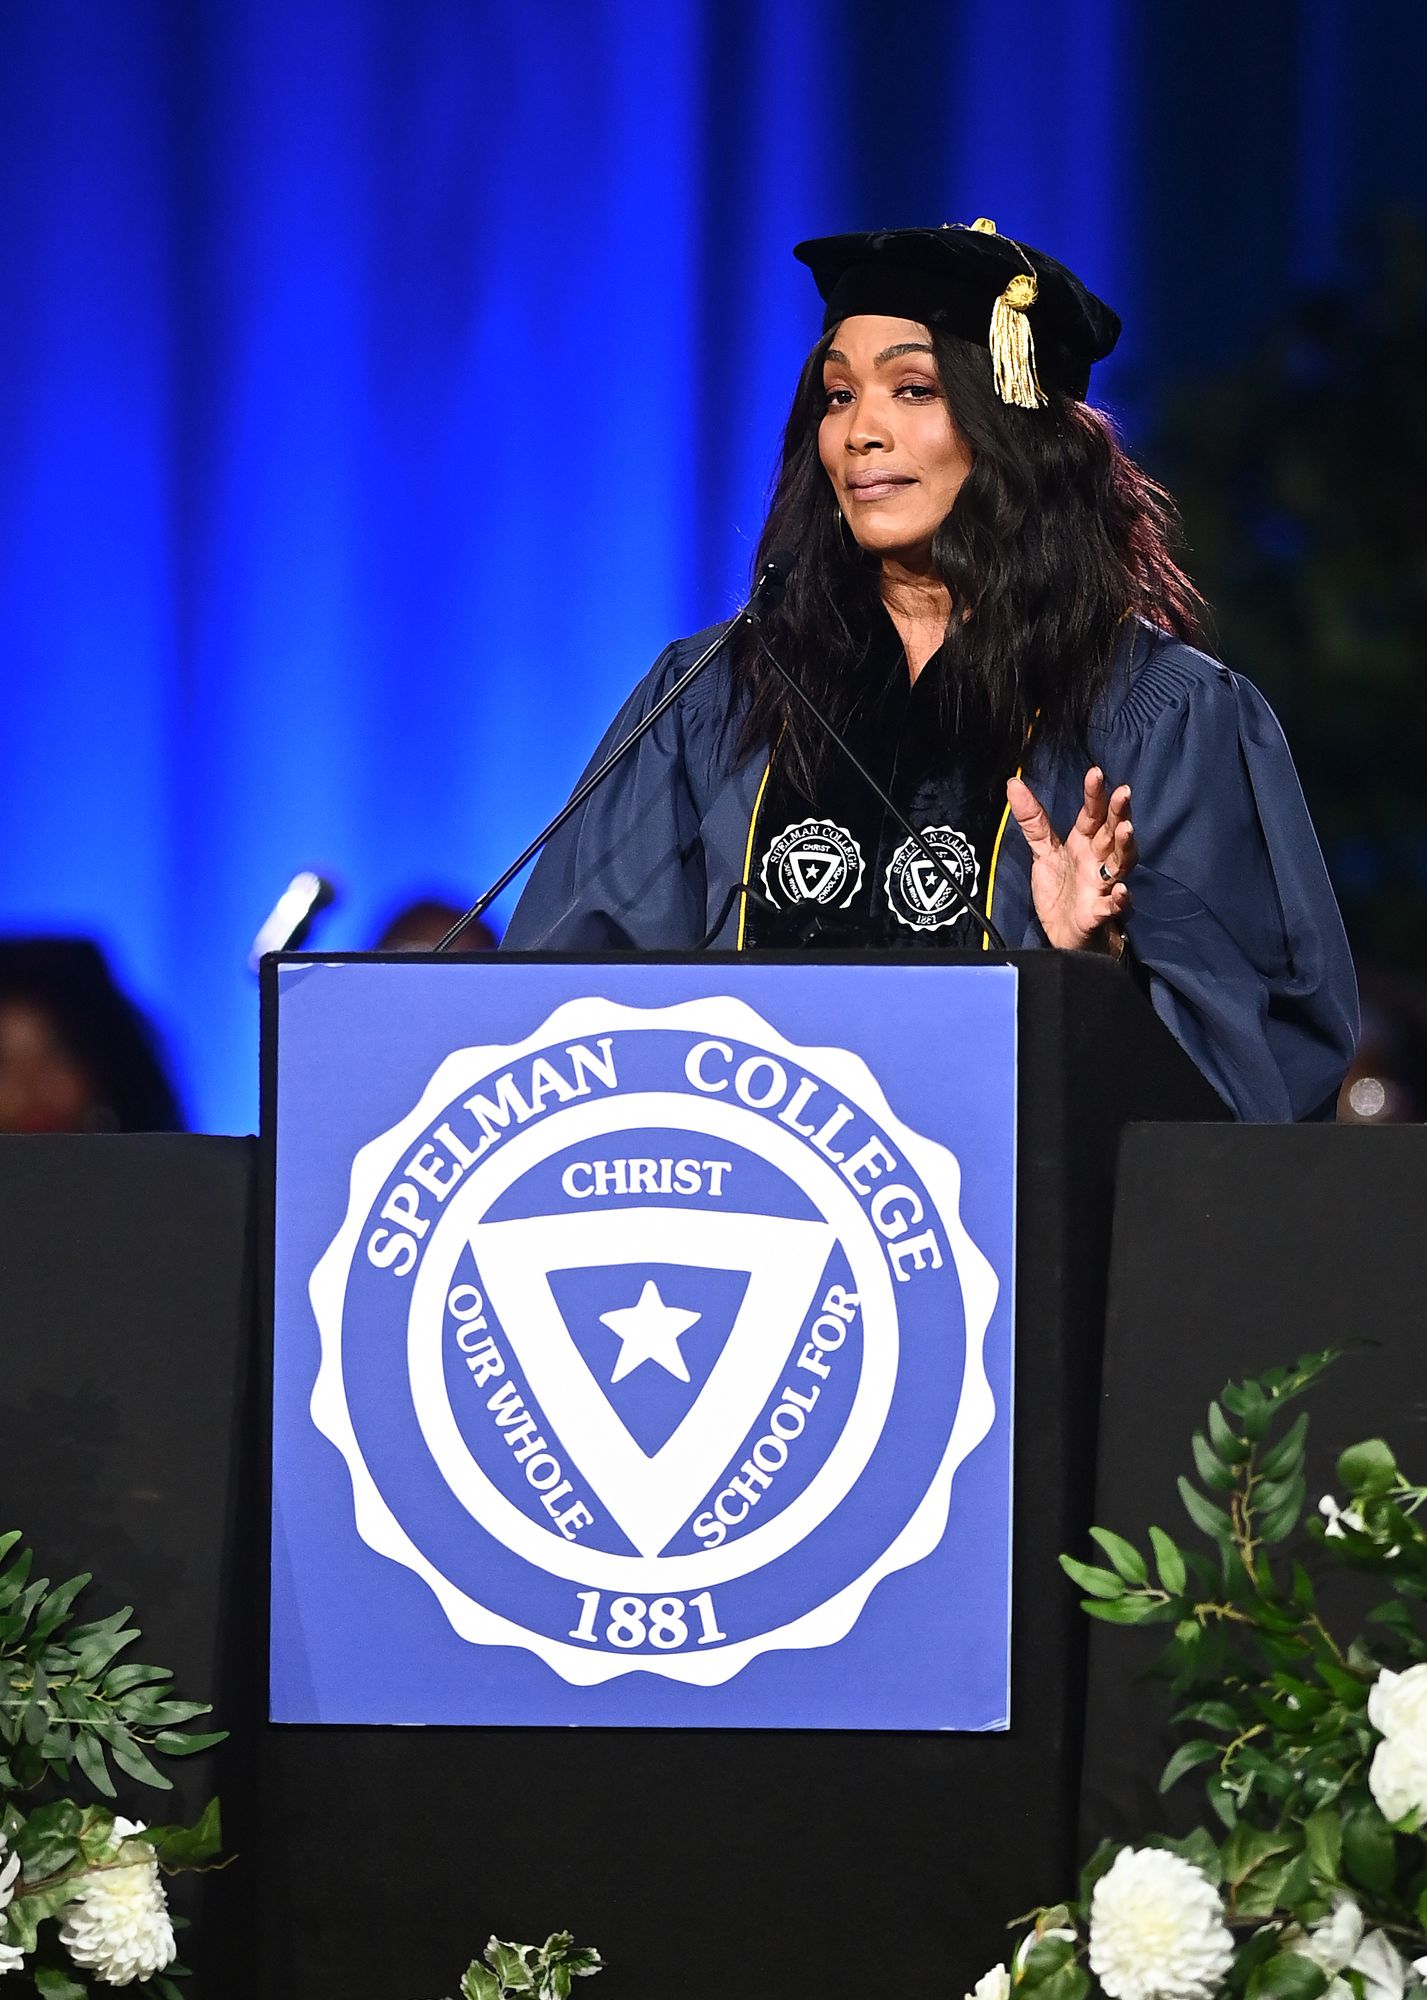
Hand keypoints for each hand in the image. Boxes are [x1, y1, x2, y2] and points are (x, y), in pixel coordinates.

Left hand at [1006, 767, 1137, 952]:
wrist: (1063, 932)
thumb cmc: (1061, 889)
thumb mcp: (1043, 852)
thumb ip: (1032, 820)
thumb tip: (1013, 783)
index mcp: (1084, 843)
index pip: (1092, 814)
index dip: (1095, 795)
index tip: (1095, 772)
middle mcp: (1098, 860)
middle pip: (1112, 833)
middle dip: (1119, 813)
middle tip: (1123, 792)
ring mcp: (1102, 886)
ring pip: (1120, 864)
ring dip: (1125, 847)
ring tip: (1126, 830)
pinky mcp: (1099, 913)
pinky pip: (1112, 905)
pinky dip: (1119, 899)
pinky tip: (1120, 890)